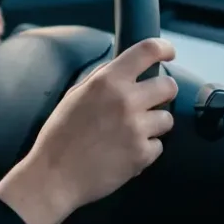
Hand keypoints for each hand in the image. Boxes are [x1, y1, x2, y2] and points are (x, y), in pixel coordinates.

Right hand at [0, 38, 178, 223]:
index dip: (163, 48)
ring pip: (167, 118)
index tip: (167, 52)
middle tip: (148, 101)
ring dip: (153, 124)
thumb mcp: (74, 96)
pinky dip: (145, 148)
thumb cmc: (60, 135)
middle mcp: (126, 100)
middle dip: (161, 92)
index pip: (147, 51)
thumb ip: (101, 80)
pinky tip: (124, 151)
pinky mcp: (143, 154)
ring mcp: (137, 128)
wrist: (54, 175)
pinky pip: (158, 145)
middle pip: (169, 85)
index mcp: (107, 82)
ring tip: (129, 132)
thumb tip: (122, 68)